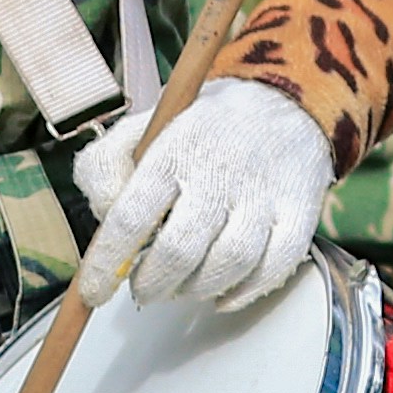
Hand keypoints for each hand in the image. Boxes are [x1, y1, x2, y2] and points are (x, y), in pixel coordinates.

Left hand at [69, 75, 331, 309]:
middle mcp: (220, 171)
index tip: (94, 292)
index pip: (131, 216)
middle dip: (153, 282)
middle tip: (143, 288)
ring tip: (181, 286)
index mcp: (174, 148)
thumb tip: (105, 218)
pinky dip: (242, 293)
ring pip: (227, 264)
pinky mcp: (298, 213)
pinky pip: (272, 269)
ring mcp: (263, 194)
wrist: (283, 100)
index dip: (107, 263)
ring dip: (195, 289)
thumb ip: (105, 166)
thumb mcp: (142, 127)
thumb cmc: (200, 128)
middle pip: (180, 249)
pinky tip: (221, 293)